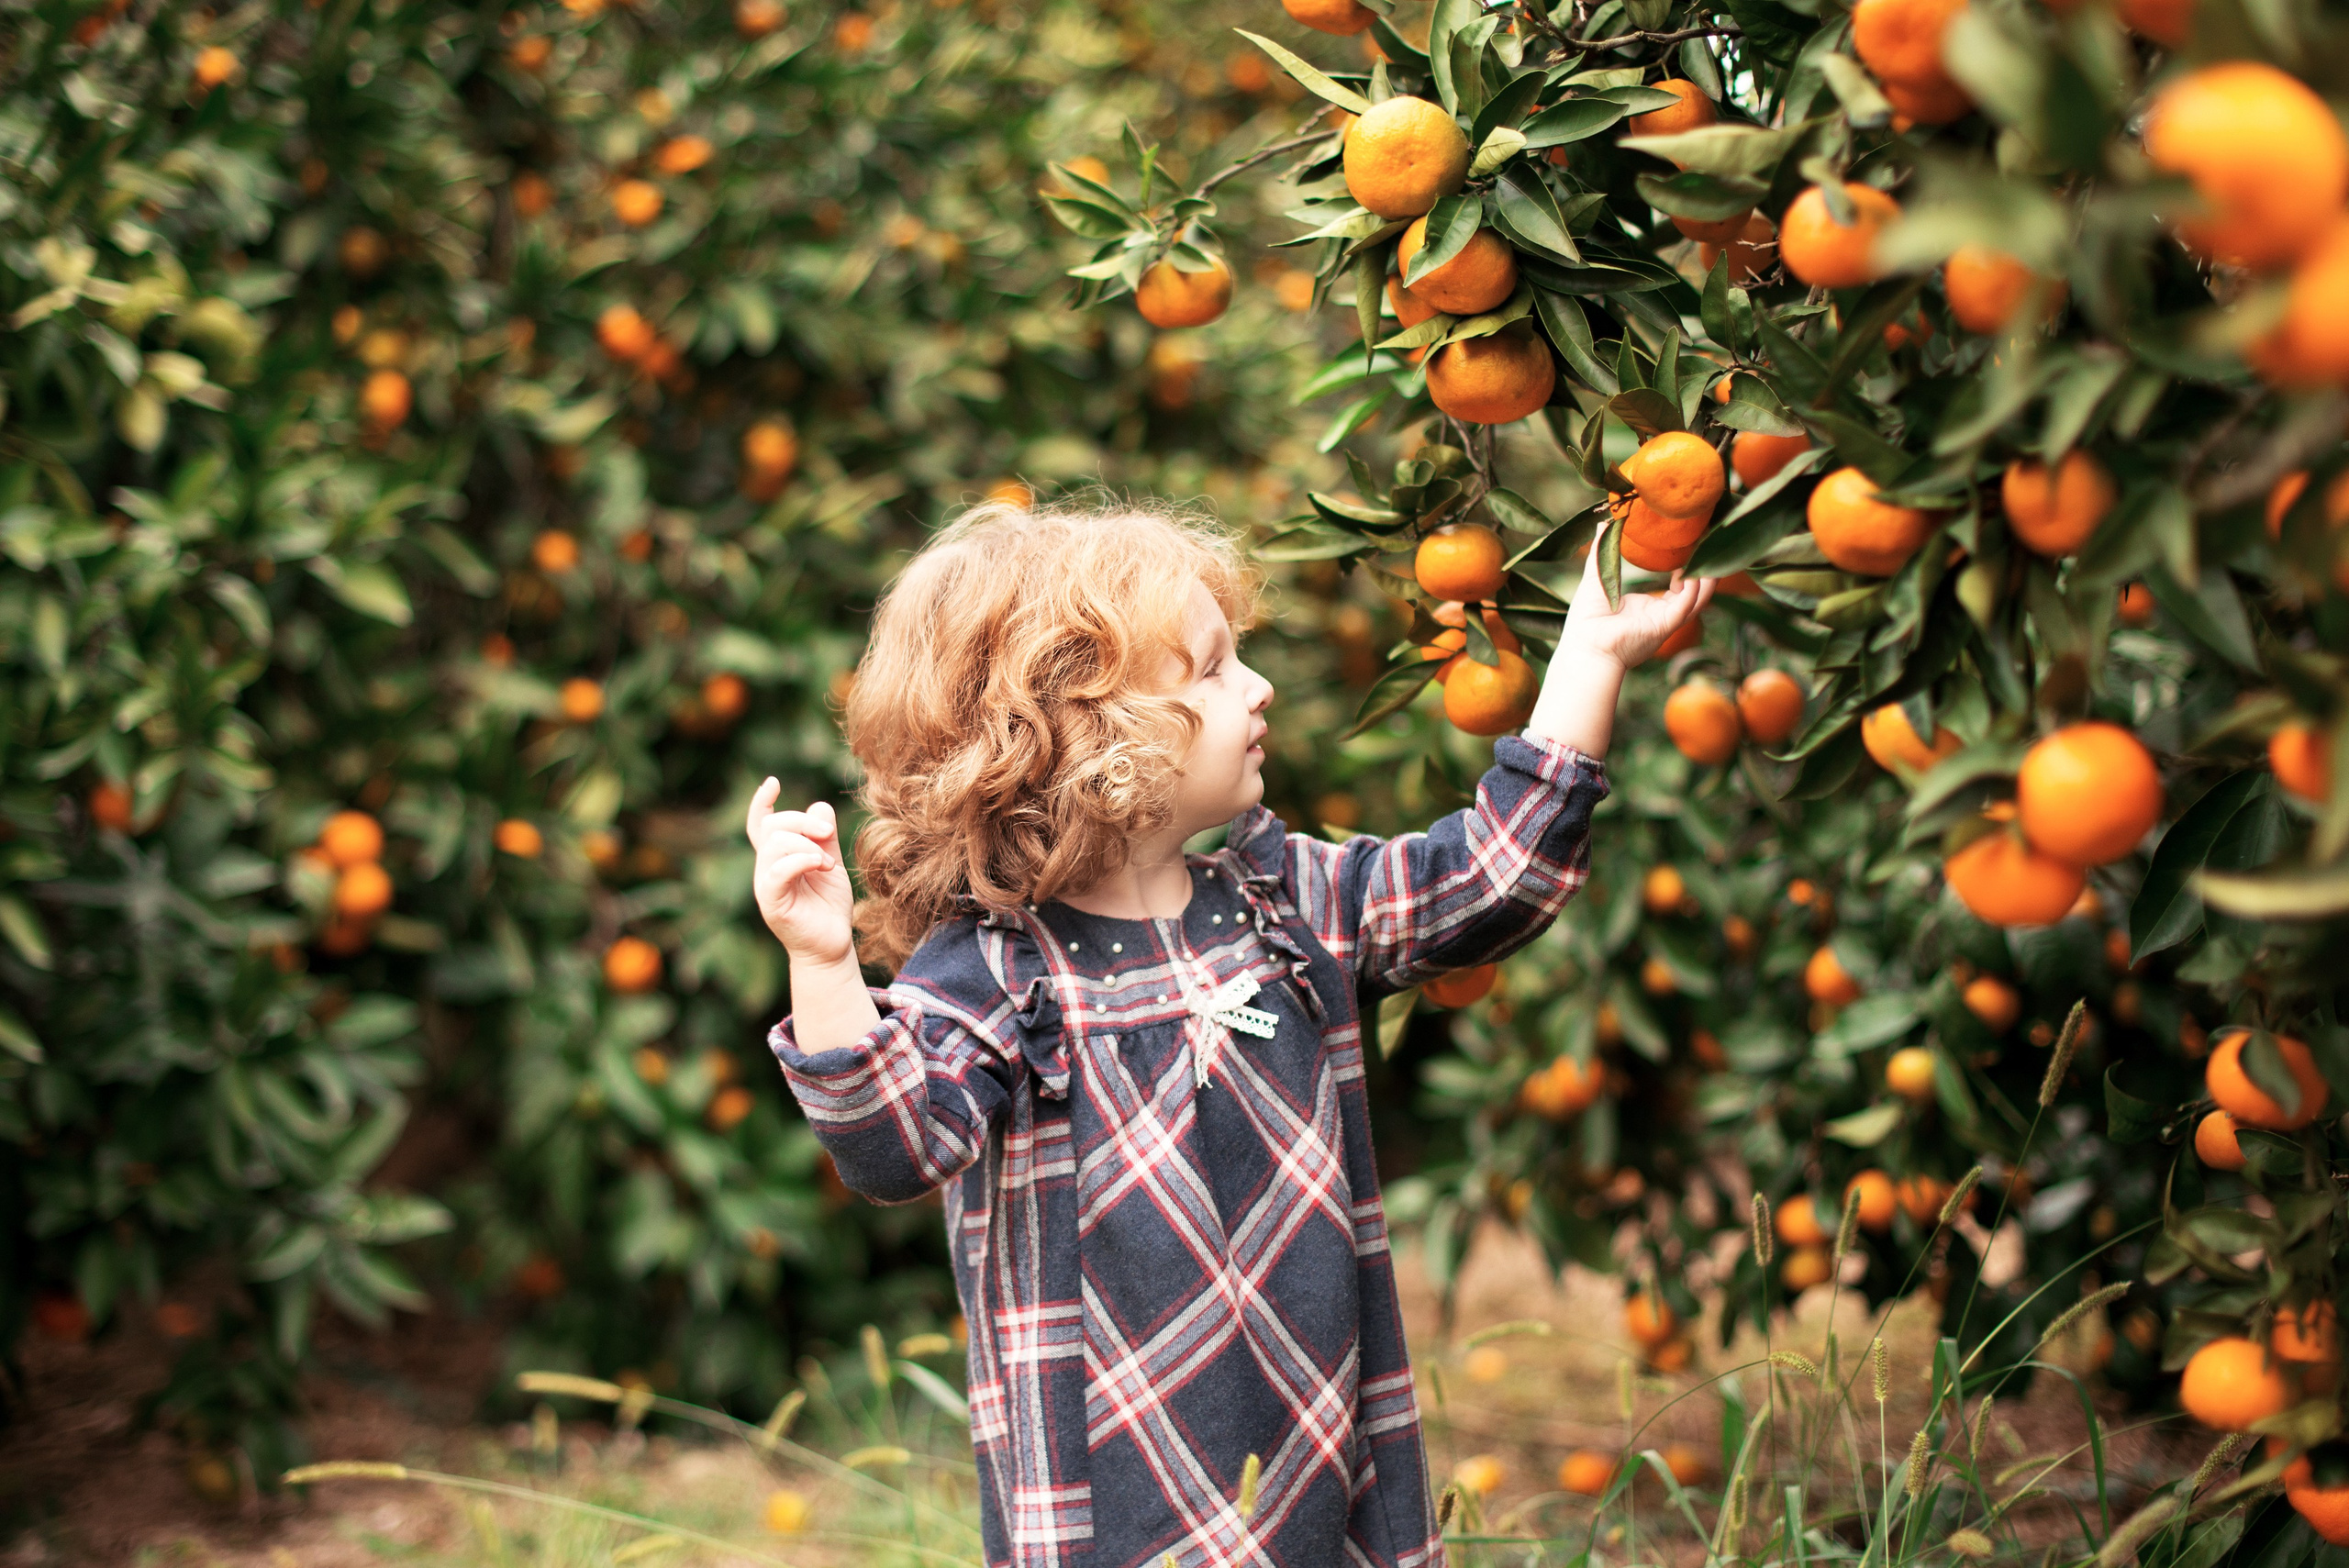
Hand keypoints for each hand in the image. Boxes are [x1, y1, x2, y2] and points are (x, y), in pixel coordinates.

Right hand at [745, 779, 855, 965]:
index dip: (761, 803)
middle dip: (802, 820)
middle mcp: (767, 868)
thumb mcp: (830, 863)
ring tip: (827, 862)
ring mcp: (766, 885)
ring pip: (774, 843)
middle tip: (827, 834)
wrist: (832, 945)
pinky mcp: (772, 902)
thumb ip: (825, 836)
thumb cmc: (829, 906)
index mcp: (778, 858)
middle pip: (772, 827)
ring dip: (806, 843)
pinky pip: (777, 871)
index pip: (762, 825)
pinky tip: (819, 865)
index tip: (772, 782)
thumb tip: (819, 805)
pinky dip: (800, 859)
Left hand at [1557, 520, 1716, 670]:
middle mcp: (1659, 617)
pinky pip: (1685, 607)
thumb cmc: (1586, 620)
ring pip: (1696, 602)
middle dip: (1705, 577)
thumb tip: (1604, 522)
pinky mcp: (1663, 626)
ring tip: (1713, 561)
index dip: (1687, 574)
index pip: (1676, 592)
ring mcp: (1663, 623)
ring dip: (1707, 583)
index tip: (1690, 553)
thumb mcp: (1598, 577)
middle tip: (1711, 553)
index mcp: (1646, 609)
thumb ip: (1603, 551)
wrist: (1584, 646)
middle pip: (1693, 596)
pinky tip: (1694, 574)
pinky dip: (1693, 591)